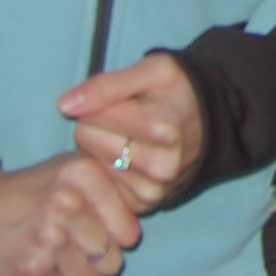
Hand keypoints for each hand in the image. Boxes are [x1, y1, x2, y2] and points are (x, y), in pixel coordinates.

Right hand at [0, 154, 143, 275]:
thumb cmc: (25, 194)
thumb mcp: (67, 173)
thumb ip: (107, 189)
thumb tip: (141, 221)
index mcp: (84, 173)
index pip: (131, 231)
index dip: (115, 240)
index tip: (92, 233)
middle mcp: (70, 202)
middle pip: (113, 262)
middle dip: (94, 264)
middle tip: (67, 250)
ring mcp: (50, 238)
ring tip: (53, 262)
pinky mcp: (31, 270)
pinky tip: (36, 272)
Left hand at [60, 52, 206, 211]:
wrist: (210, 122)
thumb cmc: (177, 90)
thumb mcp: (152, 70)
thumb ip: (107, 84)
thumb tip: (65, 105)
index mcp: (164, 130)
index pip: (92, 114)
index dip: (100, 101)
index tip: (123, 100)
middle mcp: (160, 166)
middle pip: (86, 139)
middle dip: (97, 124)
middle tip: (123, 118)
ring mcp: (152, 190)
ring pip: (90, 162)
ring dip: (100, 148)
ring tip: (128, 136)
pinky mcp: (143, 205)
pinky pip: (100, 183)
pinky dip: (106, 169)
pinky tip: (125, 158)